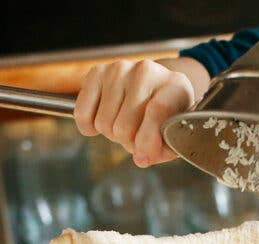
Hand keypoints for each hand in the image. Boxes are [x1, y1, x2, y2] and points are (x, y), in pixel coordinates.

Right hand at [74, 59, 196, 166]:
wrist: (154, 89)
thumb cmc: (167, 116)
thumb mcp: (175, 135)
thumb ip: (161, 150)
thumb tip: (141, 158)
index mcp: (175, 86)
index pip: (158, 109)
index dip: (148, 138)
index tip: (143, 156)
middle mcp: (146, 72)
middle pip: (124, 126)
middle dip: (128, 142)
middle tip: (137, 137)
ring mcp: (120, 70)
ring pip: (104, 123)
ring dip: (112, 134)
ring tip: (125, 125)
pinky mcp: (97, 72)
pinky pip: (83, 113)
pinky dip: (89, 126)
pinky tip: (102, 121)